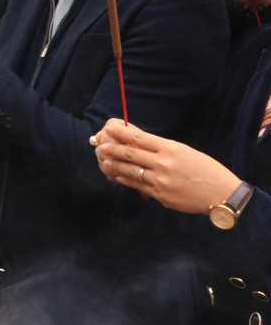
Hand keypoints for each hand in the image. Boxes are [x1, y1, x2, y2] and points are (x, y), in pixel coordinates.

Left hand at [93, 118, 242, 215]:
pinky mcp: (161, 196)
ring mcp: (161, 181)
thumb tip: (140, 142)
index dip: (121, 133)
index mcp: (171, 148)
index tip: (109, 129)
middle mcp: (164, 163)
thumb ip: (163, 148)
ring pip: (131, 171)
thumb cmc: (206, 170)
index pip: (139, 138)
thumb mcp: (186, 151)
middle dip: (113, 149)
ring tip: (105, 161)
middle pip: (131, 154)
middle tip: (101, 145)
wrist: (223, 194)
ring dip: (115, 165)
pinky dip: (127, 179)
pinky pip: (139, 186)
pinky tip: (119, 176)